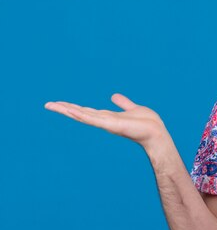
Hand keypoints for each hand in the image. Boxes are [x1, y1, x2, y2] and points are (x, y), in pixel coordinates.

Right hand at [44, 93, 167, 148]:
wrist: (156, 133)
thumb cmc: (148, 123)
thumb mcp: (133, 108)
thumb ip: (123, 103)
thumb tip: (114, 96)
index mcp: (109, 117)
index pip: (87, 111)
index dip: (74, 107)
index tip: (60, 103)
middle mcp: (105, 121)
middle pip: (81, 113)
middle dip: (65, 109)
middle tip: (48, 104)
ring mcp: (107, 124)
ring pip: (83, 115)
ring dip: (68, 110)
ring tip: (53, 106)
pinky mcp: (111, 125)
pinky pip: (94, 119)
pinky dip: (82, 115)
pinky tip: (71, 111)